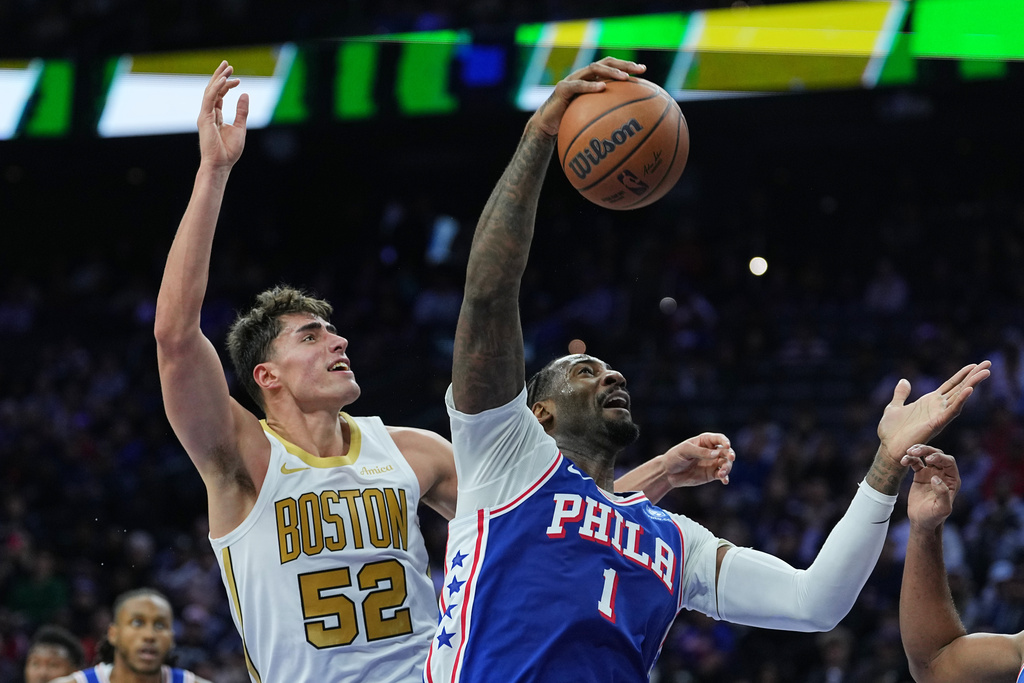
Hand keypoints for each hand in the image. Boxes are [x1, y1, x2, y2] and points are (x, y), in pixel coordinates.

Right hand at [198, 60, 248, 168]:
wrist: (221, 164)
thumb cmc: (228, 151)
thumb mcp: (240, 127)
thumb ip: (241, 111)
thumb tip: (245, 94)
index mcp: (215, 116)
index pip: (218, 95)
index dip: (226, 85)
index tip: (237, 79)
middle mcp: (208, 113)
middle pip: (212, 90)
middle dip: (219, 76)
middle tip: (228, 64)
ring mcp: (205, 115)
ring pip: (210, 91)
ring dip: (218, 78)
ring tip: (228, 68)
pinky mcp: (205, 118)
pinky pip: (210, 99)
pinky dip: (216, 88)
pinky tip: (224, 80)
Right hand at [530, 57, 646, 137]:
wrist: (547, 125)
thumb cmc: (571, 122)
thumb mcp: (591, 116)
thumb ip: (606, 113)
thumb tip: (630, 125)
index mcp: (591, 79)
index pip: (611, 66)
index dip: (627, 65)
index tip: (643, 70)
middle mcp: (583, 75)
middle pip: (605, 62)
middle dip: (624, 64)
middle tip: (639, 70)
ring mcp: (572, 80)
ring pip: (593, 68)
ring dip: (610, 72)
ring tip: (624, 78)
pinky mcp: (562, 88)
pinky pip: (578, 85)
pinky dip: (590, 86)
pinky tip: (603, 88)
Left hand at [660, 432, 733, 487]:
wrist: (668, 472)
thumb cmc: (675, 457)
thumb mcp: (685, 451)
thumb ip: (700, 452)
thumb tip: (716, 453)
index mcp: (705, 441)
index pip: (719, 438)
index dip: (724, 441)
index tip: (727, 445)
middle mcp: (712, 451)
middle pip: (726, 451)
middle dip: (730, 454)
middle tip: (731, 458)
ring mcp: (713, 463)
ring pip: (726, 464)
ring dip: (727, 467)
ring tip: (722, 473)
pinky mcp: (712, 474)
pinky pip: (722, 475)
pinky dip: (725, 477)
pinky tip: (724, 481)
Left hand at [876, 361, 989, 464]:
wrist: (888, 447)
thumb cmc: (891, 431)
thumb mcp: (894, 407)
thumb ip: (901, 394)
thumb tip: (904, 381)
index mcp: (929, 402)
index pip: (950, 385)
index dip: (962, 374)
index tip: (975, 364)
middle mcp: (937, 407)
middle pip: (960, 388)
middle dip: (973, 376)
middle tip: (988, 363)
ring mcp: (939, 415)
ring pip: (960, 397)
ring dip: (972, 384)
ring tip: (984, 372)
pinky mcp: (936, 424)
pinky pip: (951, 411)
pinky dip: (960, 400)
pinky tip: (969, 389)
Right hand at [901, 444, 958, 530]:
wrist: (922, 521)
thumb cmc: (934, 517)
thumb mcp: (942, 509)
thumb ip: (943, 494)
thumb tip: (936, 478)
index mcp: (952, 480)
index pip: (948, 462)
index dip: (939, 457)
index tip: (928, 459)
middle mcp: (943, 474)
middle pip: (937, 454)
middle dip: (926, 450)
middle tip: (914, 451)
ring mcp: (931, 473)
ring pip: (926, 455)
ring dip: (917, 451)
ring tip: (908, 452)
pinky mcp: (920, 475)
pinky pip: (915, 462)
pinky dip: (909, 459)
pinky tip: (903, 461)